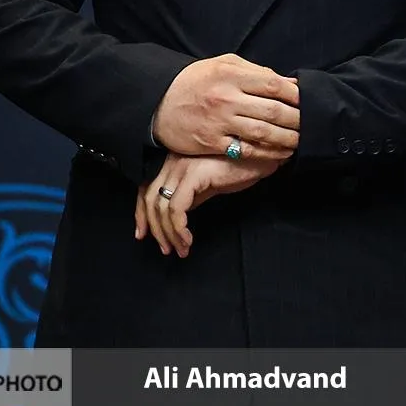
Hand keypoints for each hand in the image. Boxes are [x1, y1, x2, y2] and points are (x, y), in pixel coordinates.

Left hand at [135, 152, 277, 256]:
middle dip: (156, 229)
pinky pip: (177, 208)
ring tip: (181, 249)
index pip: (146, 189)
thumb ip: (190, 196)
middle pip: (150, 200)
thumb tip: (175, 216)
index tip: (143, 234)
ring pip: (161, 207)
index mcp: (173, 161)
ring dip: (169, 233)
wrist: (264, 157)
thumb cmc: (242, 167)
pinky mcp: (193, 175)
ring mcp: (181, 166)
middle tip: (167, 249)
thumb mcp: (209, 184)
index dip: (141, 214)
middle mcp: (172, 161)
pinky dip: (179, 228)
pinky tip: (188, 239)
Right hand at [153, 54, 300, 161]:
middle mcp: (227, 98)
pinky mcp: (211, 142)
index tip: (307, 101)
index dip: (295, 95)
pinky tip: (281, 154)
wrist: (157, 101)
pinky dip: (267, 154)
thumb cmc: (196, 80)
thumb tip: (289, 82)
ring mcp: (219, 122)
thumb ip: (257, 72)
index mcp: (232, 75)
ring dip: (288, 139)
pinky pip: (245, 150)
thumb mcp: (224, 65)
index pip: (274, 85)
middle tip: (310, 124)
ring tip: (300, 140)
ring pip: (263, 133)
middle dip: (297, 119)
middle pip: (273, 111)